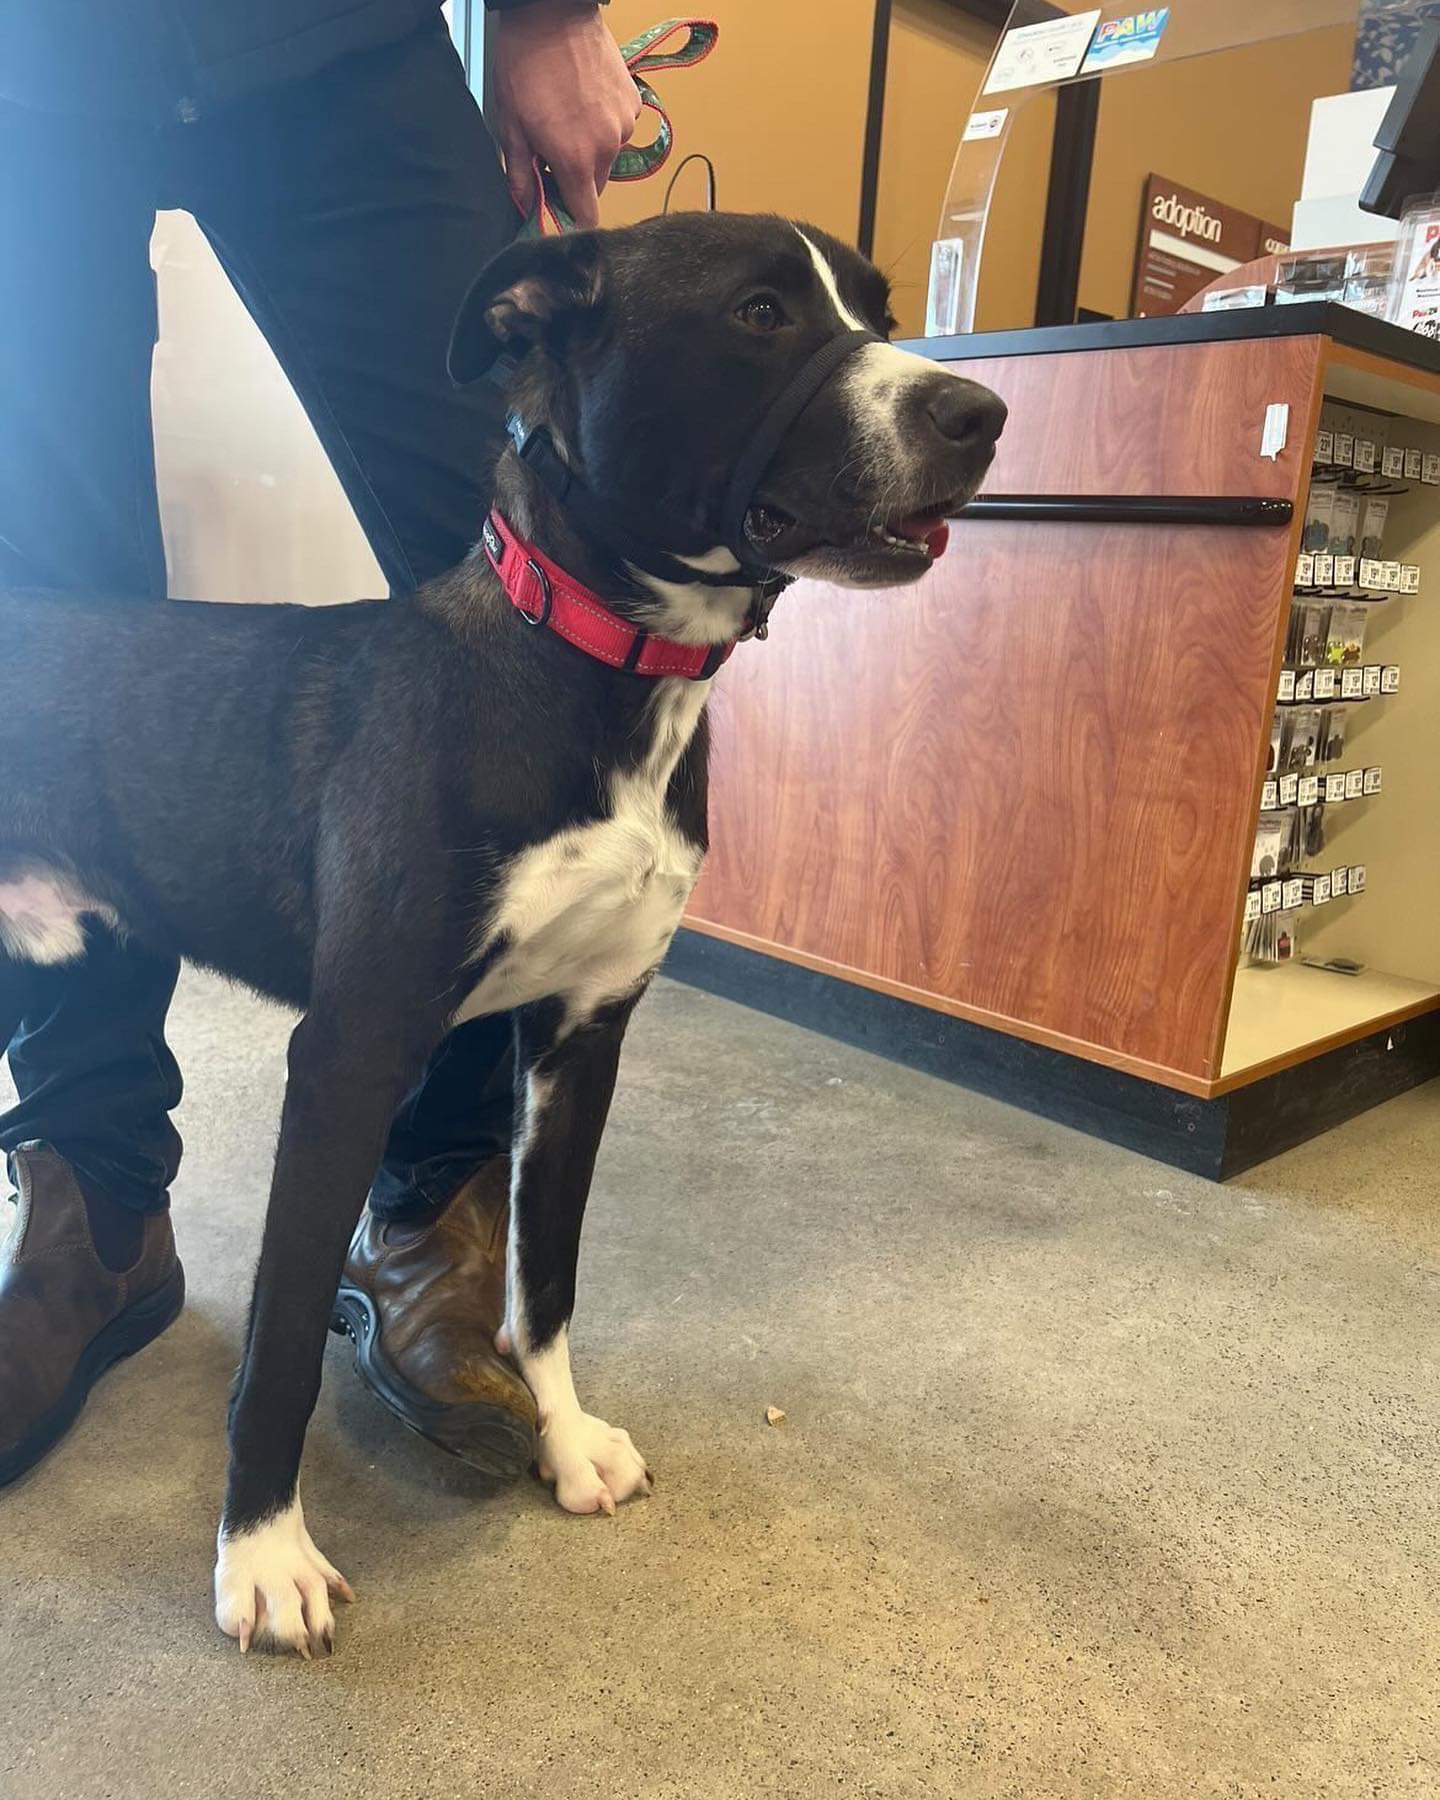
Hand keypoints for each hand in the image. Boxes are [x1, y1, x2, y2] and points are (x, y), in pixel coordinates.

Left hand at [489, 1, 642, 229]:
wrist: (552, 12)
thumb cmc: (525, 66)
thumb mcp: (511, 124)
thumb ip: (521, 173)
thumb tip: (526, 206)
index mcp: (576, 161)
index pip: (587, 217)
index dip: (571, 219)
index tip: (558, 210)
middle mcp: (608, 148)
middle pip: (595, 185)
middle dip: (575, 176)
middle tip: (552, 149)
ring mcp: (625, 123)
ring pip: (608, 155)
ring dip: (591, 147)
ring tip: (569, 115)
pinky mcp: (633, 101)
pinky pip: (619, 127)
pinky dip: (604, 122)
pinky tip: (585, 98)